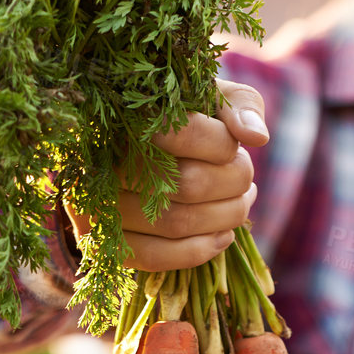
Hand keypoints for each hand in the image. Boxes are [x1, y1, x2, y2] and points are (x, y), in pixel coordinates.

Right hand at [65, 78, 268, 270]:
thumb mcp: (210, 96)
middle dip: (233, 183)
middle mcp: (103, 157)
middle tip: (245, 177)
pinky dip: (198, 251)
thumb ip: (239, 105)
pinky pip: (153, 257)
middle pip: (188, 184)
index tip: (232, 147)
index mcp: (129, 112)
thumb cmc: (180, 116)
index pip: (186, 132)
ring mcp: (97, 203)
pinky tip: (223, 236)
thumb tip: (257, 137)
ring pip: (176, 223)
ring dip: (225, 218)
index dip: (224, 146)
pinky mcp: (99, 240)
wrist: (127, 148)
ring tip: (241, 202)